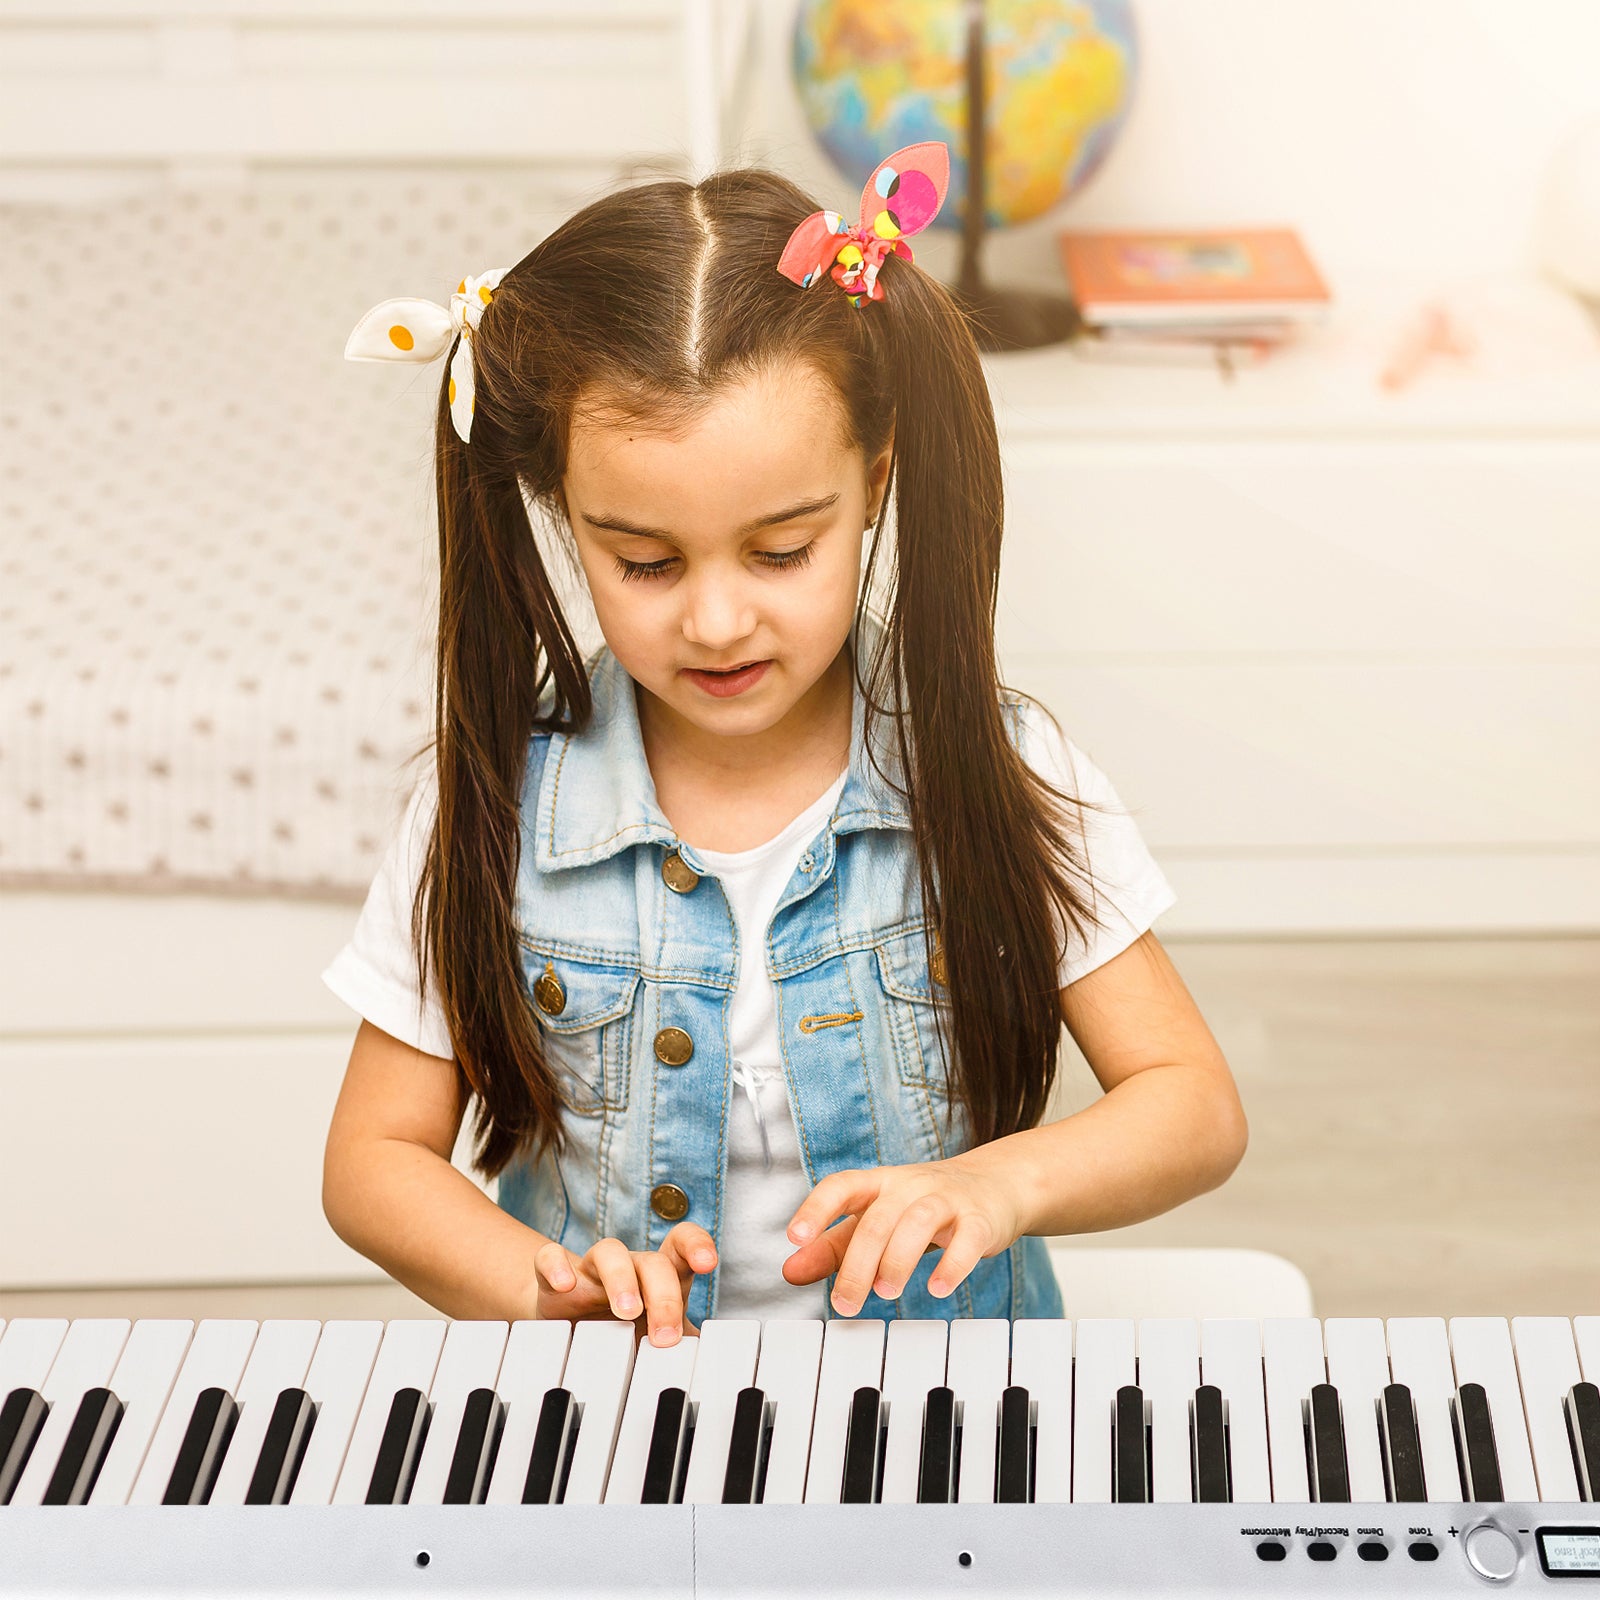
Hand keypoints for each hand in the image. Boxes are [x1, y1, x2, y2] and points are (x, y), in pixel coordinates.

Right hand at [531, 1223, 716, 1345]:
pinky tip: (565, 1285)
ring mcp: (593, 1270)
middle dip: (663, 1296)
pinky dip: (557, 1265)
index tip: (708, 1263)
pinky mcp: (556, 1280)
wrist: (570, 1333)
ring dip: (621, 1279)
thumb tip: (719, 1364)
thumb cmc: (625, 1331)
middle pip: (652, 1261)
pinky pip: (550, 1257)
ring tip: (627, 1311)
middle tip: (665, 1335)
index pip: (681, 1244)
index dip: (696, 1245)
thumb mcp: (659, 1337)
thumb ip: (687, 1345)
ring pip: (609, 1251)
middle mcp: (629, 1266)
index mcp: (660, 1275)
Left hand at [782, 1152, 1026, 1315]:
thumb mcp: (876, 1218)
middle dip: (858, 1265)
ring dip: (897, 1260)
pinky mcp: (980, 1220)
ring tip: (886, 1292)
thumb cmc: (923, 1205)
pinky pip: (968, 1239)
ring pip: (917, 1222)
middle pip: (877, 1219)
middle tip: (846, 1303)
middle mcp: (909, 1185)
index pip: (842, 1186)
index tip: (794, 1238)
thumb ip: (833, 1245)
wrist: (993, 1184)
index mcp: (879, 1183)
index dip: (816, 1209)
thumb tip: (789, 1270)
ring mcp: (947, 1199)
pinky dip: (953, 1265)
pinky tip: (937, 1288)